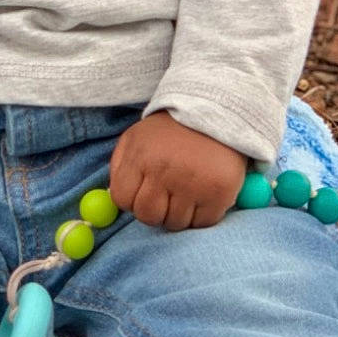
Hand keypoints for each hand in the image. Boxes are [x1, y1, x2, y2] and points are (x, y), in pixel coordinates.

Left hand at [108, 111, 247, 230]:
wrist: (216, 112)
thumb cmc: (169, 131)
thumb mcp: (135, 138)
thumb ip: (120, 168)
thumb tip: (117, 200)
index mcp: (141, 157)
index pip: (122, 199)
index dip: (131, 200)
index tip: (142, 192)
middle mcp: (165, 172)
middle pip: (148, 216)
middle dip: (154, 210)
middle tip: (165, 196)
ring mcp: (194, 185)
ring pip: (175, 224)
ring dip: (178, 213)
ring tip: (185, 191)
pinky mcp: (220, 193)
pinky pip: (203, 223)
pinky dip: (202, 215)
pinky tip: (203, 194)